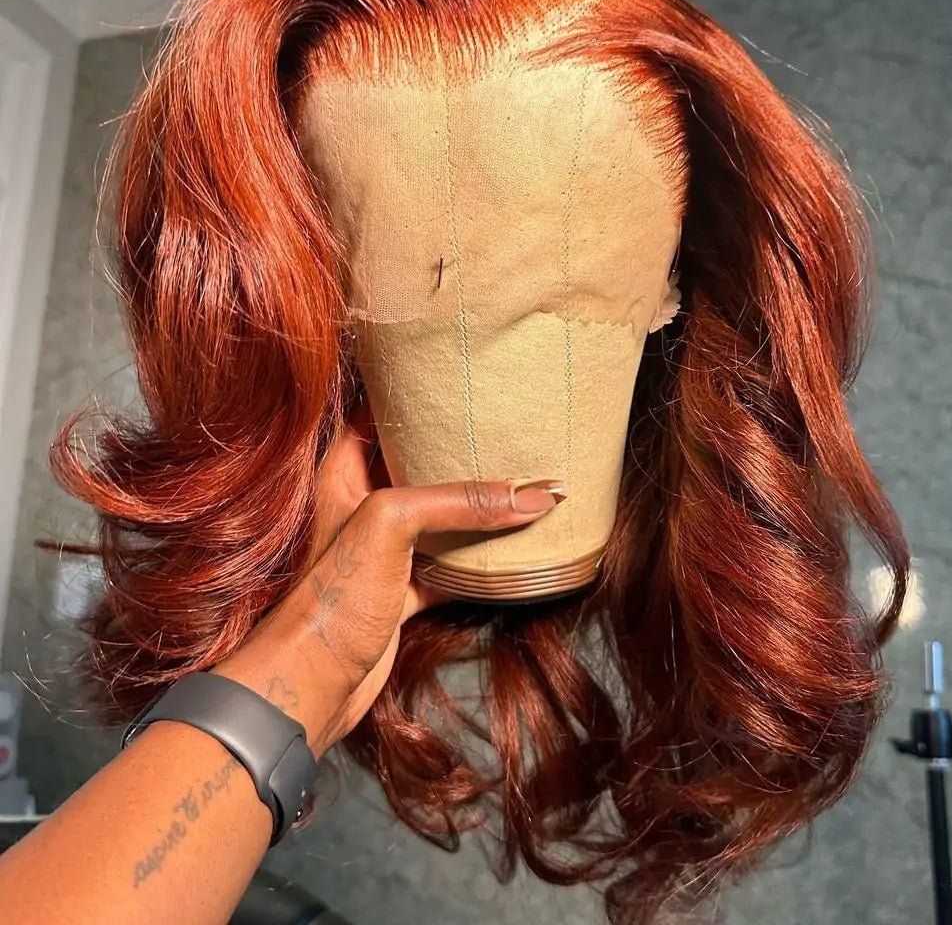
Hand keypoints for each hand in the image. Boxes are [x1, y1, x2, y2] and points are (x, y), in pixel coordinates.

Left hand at [212, 394, 565, 756]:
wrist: (313, 682)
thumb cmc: (330, 597)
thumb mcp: (391, 525)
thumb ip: (459, 502)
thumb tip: (532, 495)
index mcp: (345, 473)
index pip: (377, 413)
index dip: (410, 392)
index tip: (454, 374)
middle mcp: (364, 505)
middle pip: (417, 465)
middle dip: (458, 448)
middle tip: (502, 424)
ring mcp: (385, 550)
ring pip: (439, 517)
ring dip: (477, 506)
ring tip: (519, 478)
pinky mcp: (403, 591)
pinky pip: (450, 565)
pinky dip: (480, 560)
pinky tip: (513, 550)